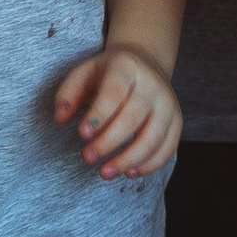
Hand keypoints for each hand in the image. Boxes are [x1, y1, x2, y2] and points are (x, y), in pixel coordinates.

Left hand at [52, 45, 180, 179]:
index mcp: (127, 67)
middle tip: (87, 157)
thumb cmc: (108, 73)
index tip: (82, 134)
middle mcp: (152, 85)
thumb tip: (59, 118)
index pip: (114, 93)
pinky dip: (149, 165)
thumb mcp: (84, 73)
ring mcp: (168, 104)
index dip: (99, 115)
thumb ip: (68, 93)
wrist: (145, 64)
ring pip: (152, 138)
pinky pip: (167, 148)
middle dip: (108, 142)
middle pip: (133, 118)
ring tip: (105, 172)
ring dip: (128, 159)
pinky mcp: (177, 122)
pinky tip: (129, 172)